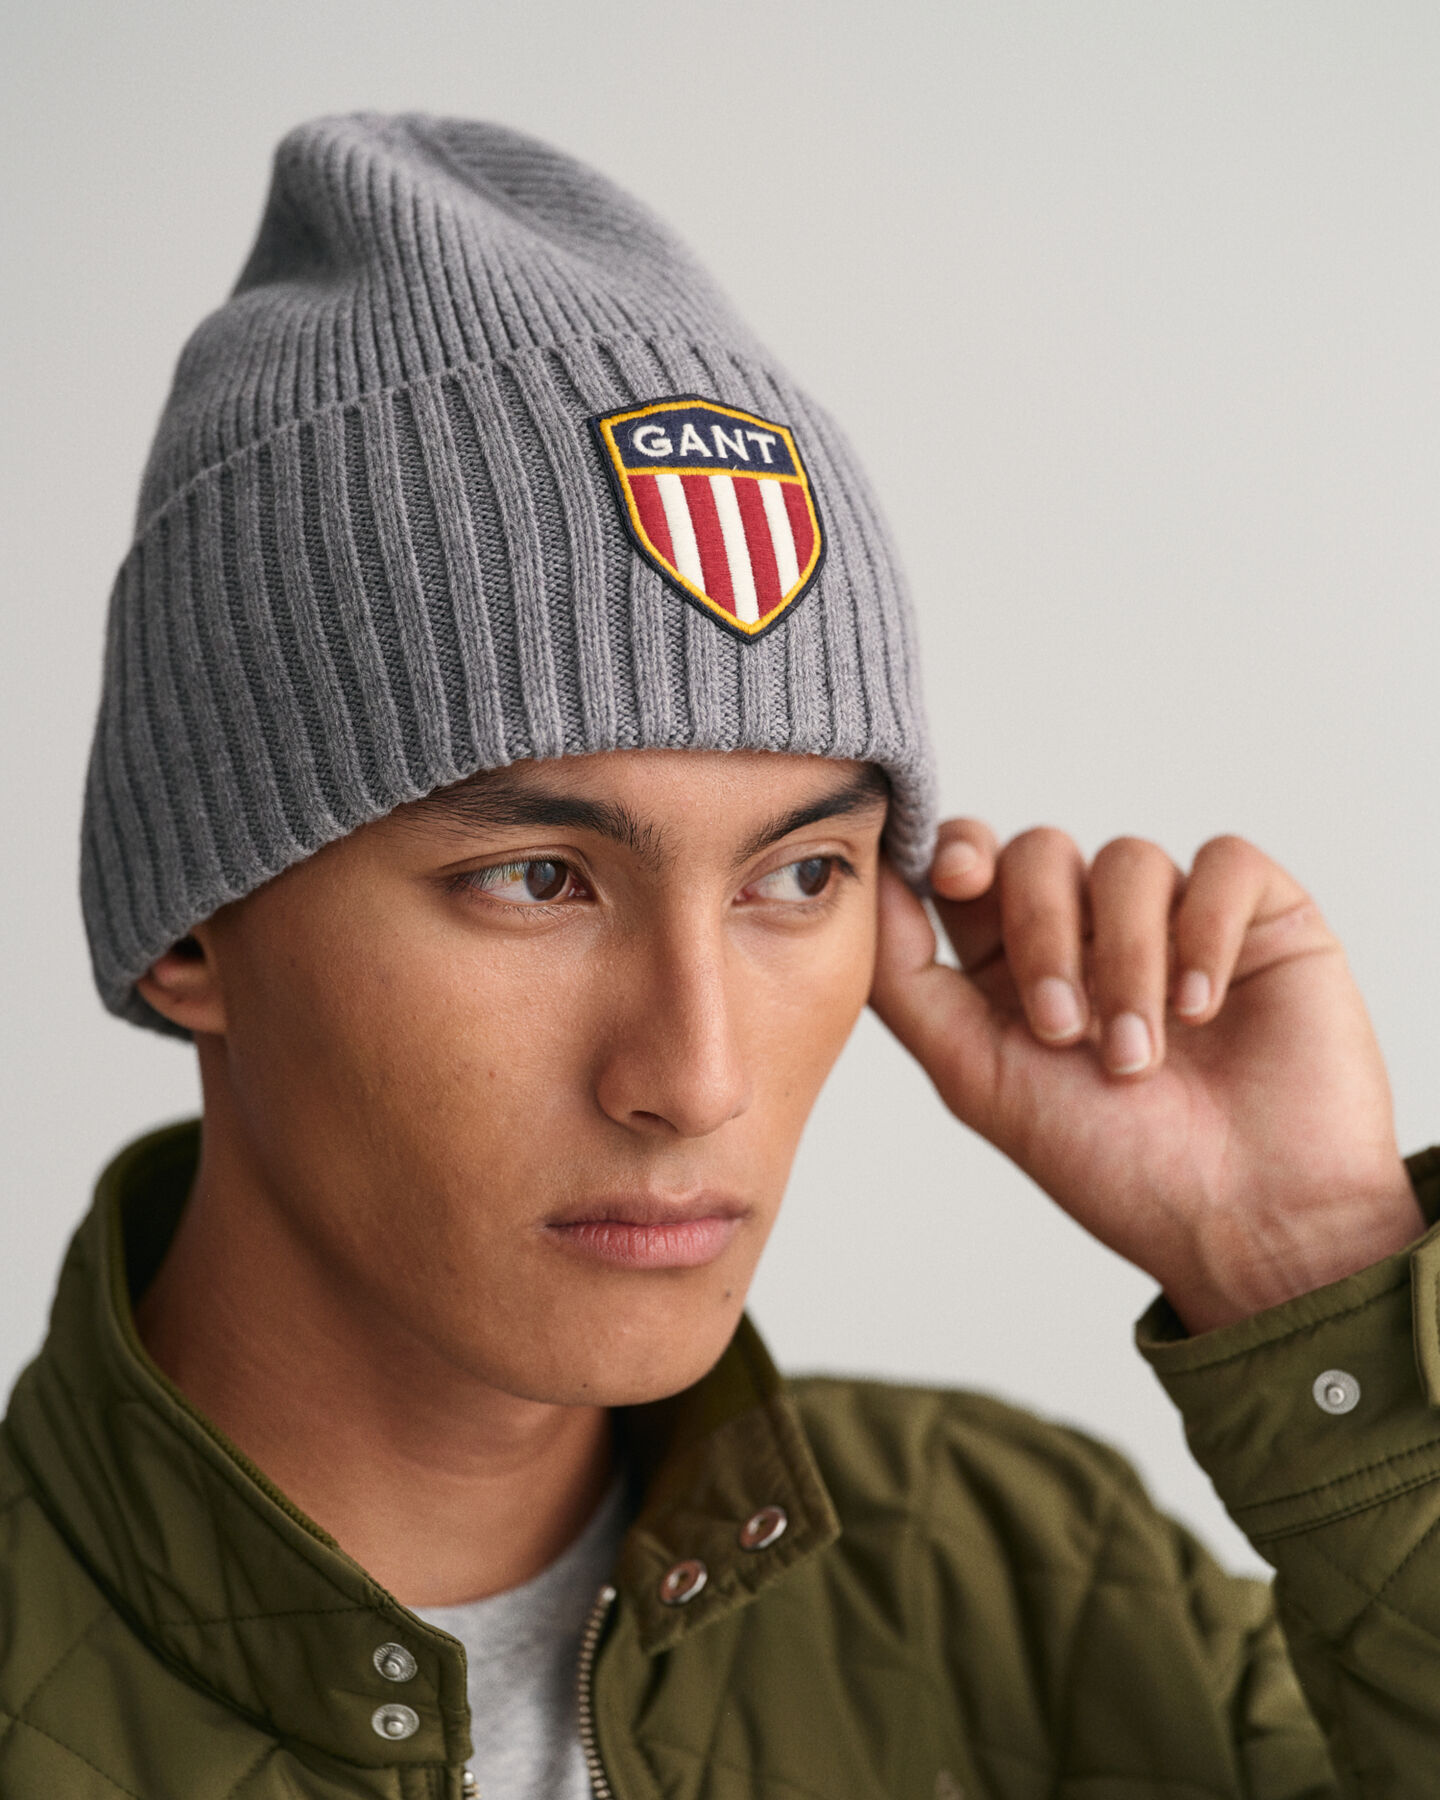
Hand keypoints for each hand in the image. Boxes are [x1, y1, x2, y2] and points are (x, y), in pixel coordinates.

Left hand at [870, 823, 1423, 1332]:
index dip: (959, 850)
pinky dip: (1205, 929)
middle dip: (1041, 932)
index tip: (959, 877)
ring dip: (1125, 959)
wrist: (1248, 1225)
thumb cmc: (1113, 1167)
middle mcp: (1095, 933)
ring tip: (1140, 1054)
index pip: (975, 864)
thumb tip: (865, 882)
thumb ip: (907, 979)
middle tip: (1062, 1030)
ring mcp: (1180, 920)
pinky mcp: (1265, 919)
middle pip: (1040, 853)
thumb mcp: (978, 1076)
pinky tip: (1204, 1007)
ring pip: (1128, 860)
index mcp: (1018, 965)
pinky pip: (1225, 862)